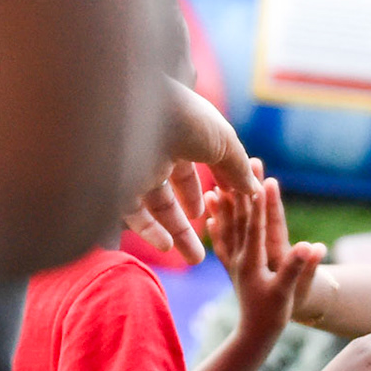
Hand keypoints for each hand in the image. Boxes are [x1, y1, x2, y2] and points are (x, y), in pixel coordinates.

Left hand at [125, 80, 259, 261]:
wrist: (137, 112)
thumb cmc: (187, 119)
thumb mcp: (224, 142)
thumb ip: (238, 168)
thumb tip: (254, 189)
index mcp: (181, 132)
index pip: (197, 163)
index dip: (213, 184)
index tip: (227, 204)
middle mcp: (156, 148)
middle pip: (176, 191)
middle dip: (193, 217)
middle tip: (208, 239)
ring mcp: (135, 167)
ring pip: (157, 208)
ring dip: (176, 234)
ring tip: (195, 259)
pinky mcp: (116, 186)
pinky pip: (133, 214)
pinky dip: (150, 231)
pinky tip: (167, 246)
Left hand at [206, 168, 323, 340]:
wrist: (256, 334)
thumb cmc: (276, 314)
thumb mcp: (289, 292)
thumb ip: (297, 269)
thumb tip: (310, 247)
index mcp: (253, 260)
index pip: (257, 224)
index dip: (261, 202)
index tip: (263, 178)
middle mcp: (240, 257)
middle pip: (240, 217)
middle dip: (242, 190)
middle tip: (245, 163)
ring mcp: (234, 262)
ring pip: (227, 227)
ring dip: (224, 204)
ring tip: (215, 182)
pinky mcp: (232, 267)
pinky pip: (221, 242)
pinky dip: (215, 227)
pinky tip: (210, 216)